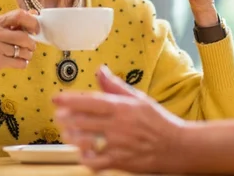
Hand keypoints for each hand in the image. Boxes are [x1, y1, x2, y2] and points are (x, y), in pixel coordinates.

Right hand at [0, 9, 38, 118]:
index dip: (32, 22)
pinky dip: (22, 64)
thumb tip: (33, 13)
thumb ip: (12, 25)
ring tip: (21, 57)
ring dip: (27, 55)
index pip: (19, 15)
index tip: (36, 31)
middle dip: (32, 44)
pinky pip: (19, 62)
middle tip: (30, 48)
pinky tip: (16, 64)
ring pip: (23, 50)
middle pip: (24, 35)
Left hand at [54, 66, 188, 173]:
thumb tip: (100, 71)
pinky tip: (82, 152)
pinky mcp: (120, 161)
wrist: (176, 146)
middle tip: (59, 116)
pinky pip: (96, 161)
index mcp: (121, 108)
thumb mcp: (138, 98)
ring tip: (67, 133)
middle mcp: (117, 126)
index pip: (90, 102)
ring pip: (85, 141)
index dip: (70, 100)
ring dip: (72, 137)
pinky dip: (85, 158)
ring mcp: (117, 144)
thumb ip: (115, 86)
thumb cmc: (158, 121)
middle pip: (83, 121)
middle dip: (66, 119)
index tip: (56, 98)